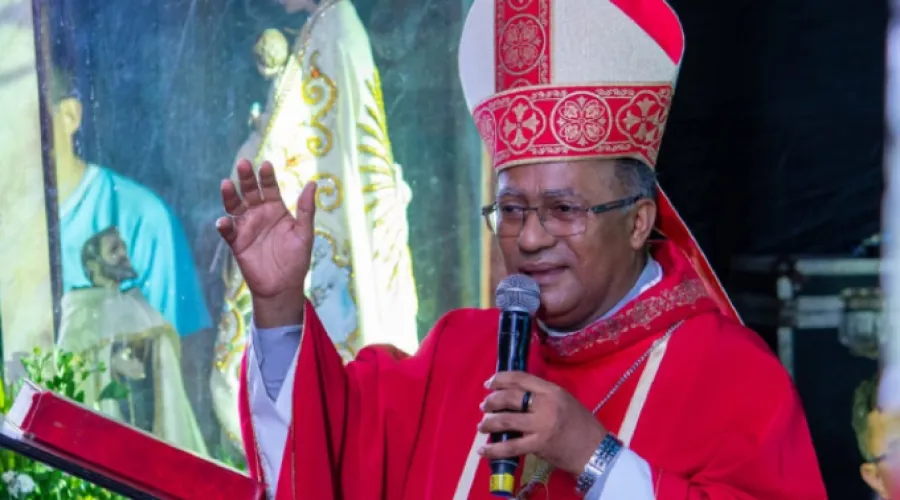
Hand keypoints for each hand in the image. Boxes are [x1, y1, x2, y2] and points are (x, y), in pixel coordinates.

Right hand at [216, 159, 315, 326]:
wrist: (283, 286)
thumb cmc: (296, 260)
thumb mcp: (304, 234)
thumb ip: (306, 209)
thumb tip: (313, 183)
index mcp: (276, 209)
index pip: (270, 188)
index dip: (267, 176)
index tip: (266, 165)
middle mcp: (259, 214)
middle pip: (250, 192)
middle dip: (246, 178)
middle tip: (243, 164)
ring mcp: (246, 227)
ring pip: (235, 207)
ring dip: (230, 196)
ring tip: (227, 184)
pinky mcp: (236, 243)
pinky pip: (228, 232)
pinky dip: (224, 226)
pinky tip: (224, 221)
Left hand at [477, 372, 607, 476]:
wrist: (595, 451)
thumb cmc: (581, 424)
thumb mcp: (564, 400)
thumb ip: (541, 396)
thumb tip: (514, 394)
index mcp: (552, 391)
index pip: (520, 378)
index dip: (500, 379)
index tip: (489, 383)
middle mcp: (545, 405)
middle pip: (510, 397)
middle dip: (492, 401)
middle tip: (484, 406)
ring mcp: (541, 425)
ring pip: (506, 420)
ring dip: (489, 423)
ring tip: (482, 426)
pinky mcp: (538, 445)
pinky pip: (511, 447)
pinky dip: (494, 449)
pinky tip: (484, 450)